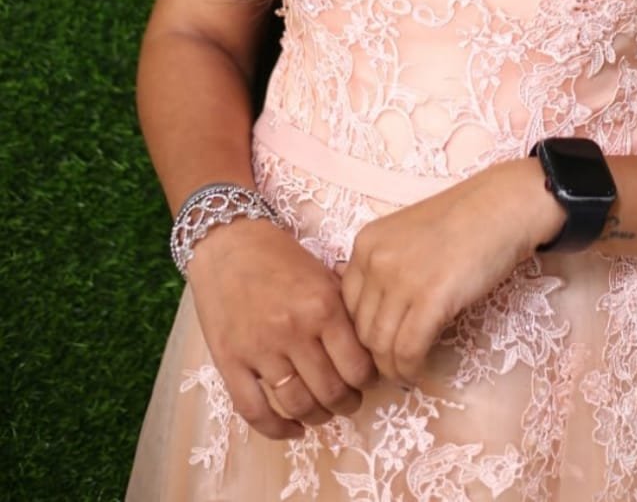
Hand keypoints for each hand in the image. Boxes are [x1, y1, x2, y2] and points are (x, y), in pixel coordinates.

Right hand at [185, 216, 378, 439]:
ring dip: (317, 417)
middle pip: (331, 391)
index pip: (357, 366)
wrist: (229, 242)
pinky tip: (292, 430)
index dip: (367, 382)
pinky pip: (255, 411)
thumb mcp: (323, 274)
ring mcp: (260, 349)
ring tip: (323, 412)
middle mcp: (294, 331)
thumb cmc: (280, 256)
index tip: (367, 381)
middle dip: (346, 404)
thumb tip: (371, 344)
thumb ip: (345, 309)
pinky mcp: (230, 362)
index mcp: (323, 306)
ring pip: (297, 405)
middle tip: (349, 401)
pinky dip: (277, 430)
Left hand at [339, 157, 564, 385]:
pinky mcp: (430, 299)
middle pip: (361, 328)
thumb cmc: (463, 220)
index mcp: (366, 242)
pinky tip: (419, 371)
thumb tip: (376, 314)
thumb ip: (385, 266)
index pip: (346, 304)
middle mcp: (375, 259)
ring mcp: (401, 279)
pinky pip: (408, 350)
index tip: (379, 344)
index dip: (361, 332)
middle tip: (394, 365)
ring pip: (381, 345)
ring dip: (393, 367)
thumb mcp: (407, 236)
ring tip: (407, 373)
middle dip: (375, 355)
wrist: (503, 206)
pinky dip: (410, 368)